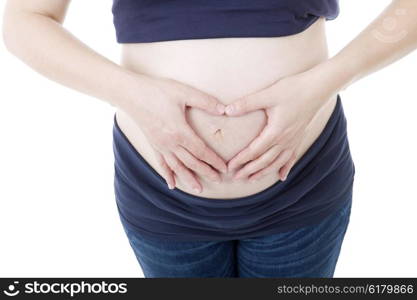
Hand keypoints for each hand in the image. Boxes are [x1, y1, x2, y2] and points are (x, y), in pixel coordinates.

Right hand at [123, 75, 226, 192]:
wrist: (130, 94)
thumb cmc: (158, 91)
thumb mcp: (184, 92)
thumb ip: (205, 101)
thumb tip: (224, 109)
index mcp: (180, 132)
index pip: (201, 151)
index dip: (214, 161)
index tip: (224, 168)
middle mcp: (170, 143)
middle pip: (191, 162)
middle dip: (206, 172)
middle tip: (219, 181)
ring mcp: (160, 146)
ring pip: (177, 167)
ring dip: (188, 179)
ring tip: (199, 189)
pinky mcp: (153, 144)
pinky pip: (161, 164)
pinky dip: (167, 175)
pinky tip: (171, 184)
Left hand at [224, 63, 338, 181]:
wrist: (318, 88)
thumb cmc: (293, 89)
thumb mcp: (268, 94)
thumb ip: (247, 103)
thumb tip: (227, 110)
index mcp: (275, 132)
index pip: (253, 151)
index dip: (240, 160)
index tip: (229, 168)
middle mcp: (284, 141)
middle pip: (263, 161)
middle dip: (248, 170)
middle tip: (235, 178)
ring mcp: (293, 141)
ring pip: (276, 163)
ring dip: (263, 172)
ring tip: (252, 179)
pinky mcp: (299, 138)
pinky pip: (291, 158)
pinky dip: (285, 168)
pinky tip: (282, 177)